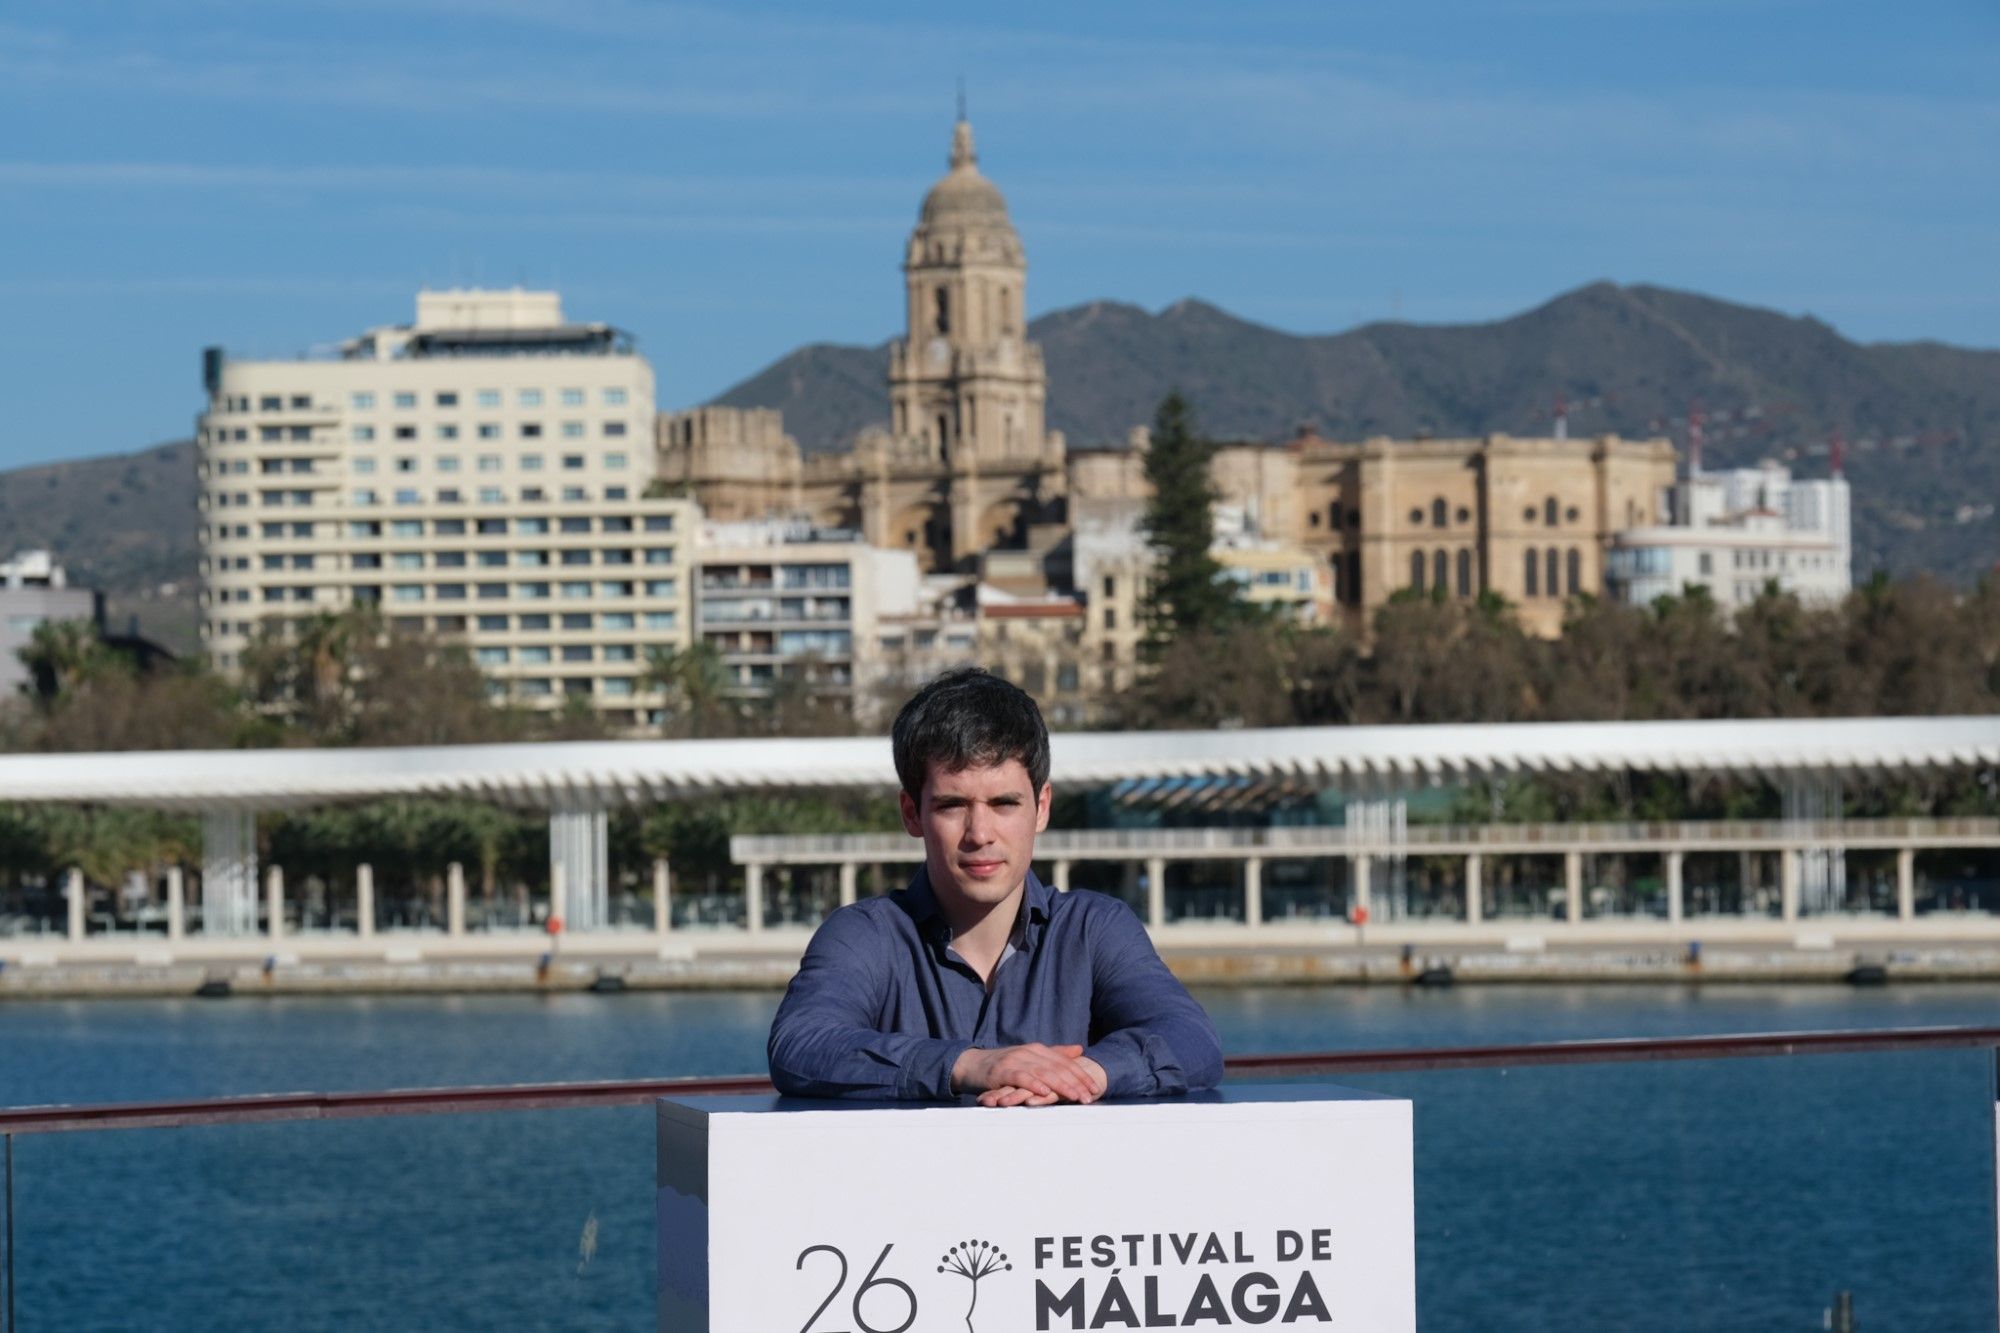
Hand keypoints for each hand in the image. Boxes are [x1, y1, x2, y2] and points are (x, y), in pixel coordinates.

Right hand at [953, 1043, 1106, 1106]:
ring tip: (1075, 1096)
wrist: (972, 1065)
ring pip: (1043, 1072)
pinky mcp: (1002, 1071)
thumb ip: (1055, 1054)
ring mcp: (1016, 1060)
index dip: (1081, 1075)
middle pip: (1057, 1067)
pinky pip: (1021, 1077)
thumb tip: (1079, 1049)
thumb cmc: (1003, 1065)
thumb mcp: (1030, 1058)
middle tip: (1089, 1096)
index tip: (1094, 1088)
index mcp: (1038, 1050)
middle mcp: (1029, 1052)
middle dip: (1076, 1082)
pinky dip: (1034, 1084)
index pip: (1064, 1062)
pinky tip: (1045, 1092)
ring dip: (1061, 1085)